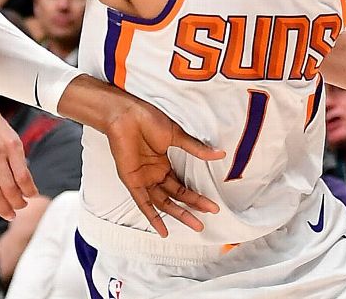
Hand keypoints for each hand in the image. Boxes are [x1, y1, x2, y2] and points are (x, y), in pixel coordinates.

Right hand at [0, 104, 37, 224]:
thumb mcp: (12, 139)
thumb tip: (25, 186)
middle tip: (21, 208)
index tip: (31, 196)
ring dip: (3, 208)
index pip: (24, 177)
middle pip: (10, 188)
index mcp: (12, 146)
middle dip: (18, 203)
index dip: (29, 192)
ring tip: (10, 214)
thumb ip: (17, 161)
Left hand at [103, 100, 224, 236]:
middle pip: (176, 196)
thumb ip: (196, 149)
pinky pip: (143, 203)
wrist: (126, 114)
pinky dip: (153, 217)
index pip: (182, 186)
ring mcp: (143, 179)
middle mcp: (153, 174)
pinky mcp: (132, 181)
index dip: (197, 196)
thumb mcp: (176, 135)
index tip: (213, 204)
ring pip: (163, 202)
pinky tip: (163, 230)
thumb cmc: (147, 119)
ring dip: (180, 214)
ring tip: (197, 224)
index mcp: (163, 164)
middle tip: (211, 214)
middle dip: (193, 207)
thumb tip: (219, 154)